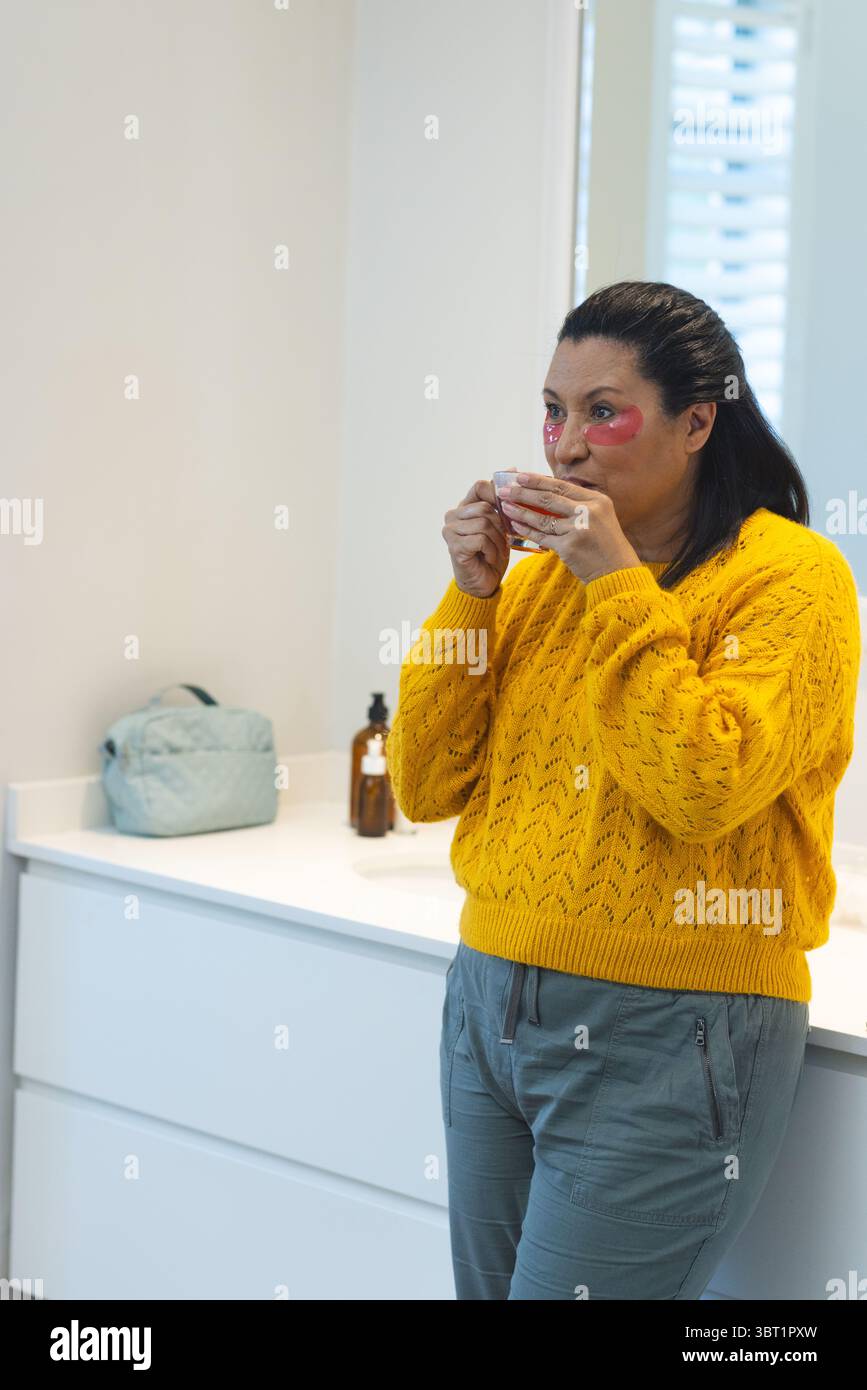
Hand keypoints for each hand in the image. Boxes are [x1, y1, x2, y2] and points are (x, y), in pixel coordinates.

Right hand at [443, 479, 510, 597]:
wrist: (483, 584)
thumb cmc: (491, 553)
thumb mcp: (500, 524)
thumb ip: (502, 499)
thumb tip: (512, 467)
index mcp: (464, 507)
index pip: (480, 486)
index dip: (497, 493)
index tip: (510, 505)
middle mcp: (452, 516)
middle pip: (486, 507)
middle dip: (501, 525)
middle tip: (503, 540)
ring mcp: (450, 531)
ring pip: (485, 523)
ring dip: (498, 540)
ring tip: (495, 551)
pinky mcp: (454, 546)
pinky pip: (481, 538)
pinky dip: (491, 550)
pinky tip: (488, 558)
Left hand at [497, 473, 640, 584]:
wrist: (616, 571)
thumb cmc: (605, 544)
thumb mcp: (599, 517)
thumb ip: (578, 504)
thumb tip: (546, 491)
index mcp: (596, 500)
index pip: (561, 485)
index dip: (538, 480)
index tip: (520, 476)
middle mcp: (588, 511)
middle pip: (549, 498)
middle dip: (523, 492)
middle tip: (505, 489)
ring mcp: (578, 529)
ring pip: (542, 518)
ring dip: (521, 512)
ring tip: (505, 507)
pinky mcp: (569, 547)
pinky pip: (542, 536)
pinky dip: (527, 531)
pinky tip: (515, 526)